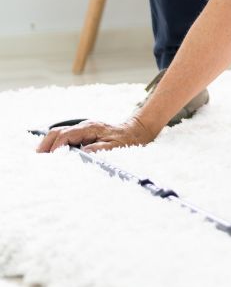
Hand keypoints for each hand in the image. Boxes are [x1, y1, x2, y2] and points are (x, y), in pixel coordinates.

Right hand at [36, 115, 154, 153]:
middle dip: (46, 144)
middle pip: (58, 131)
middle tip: (37, 159)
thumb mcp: (116, 146)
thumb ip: (100, 149)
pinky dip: (55, 144)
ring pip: (60, 133)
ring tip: (40, 158)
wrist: (137, 130)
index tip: (50, 159)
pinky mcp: (84, 133)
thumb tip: (82, 153)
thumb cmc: (128, 140)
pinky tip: (51, 154)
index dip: (56, 147)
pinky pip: (65, 136)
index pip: (66, 135)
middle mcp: (85, 126)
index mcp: (90, 128)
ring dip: (48, 144)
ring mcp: (83, 129)